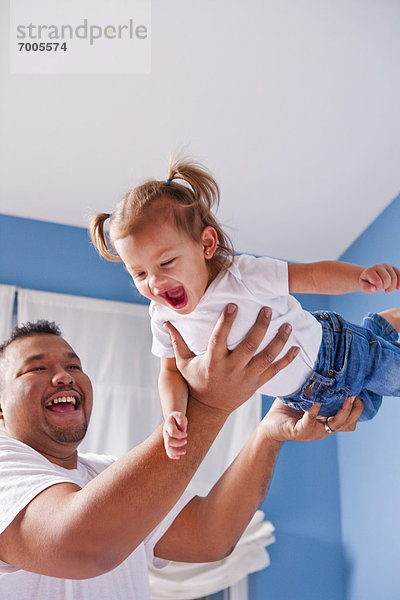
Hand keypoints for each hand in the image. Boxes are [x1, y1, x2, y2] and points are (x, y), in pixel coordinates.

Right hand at [163, 411, 187, 459]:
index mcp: (168, 425)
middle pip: (169, 441)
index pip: (172, 432)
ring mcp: (166, 438)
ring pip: (168, 448)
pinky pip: (168, 452)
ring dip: (176, 451)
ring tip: (184, 452)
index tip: (186, 434)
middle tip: (186, 441)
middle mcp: (165, 432)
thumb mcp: (180, 415)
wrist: (173, 418)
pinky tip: (178, 457)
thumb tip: (183, 431)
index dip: (180, 435)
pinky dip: (172, 455)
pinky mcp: (168, 443)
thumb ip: (181, 421)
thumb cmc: (178, 418)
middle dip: (178, 443)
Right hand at [164, 304, 298, 414]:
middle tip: (268, 310)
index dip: (226, 322)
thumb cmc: (197, 380)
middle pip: (249, 346)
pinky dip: (287, 360)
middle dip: (260, 327)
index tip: (233, 305)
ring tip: (287, 325)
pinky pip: (275, 371)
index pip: (219, 338)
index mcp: (213, 361)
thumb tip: (165, 322)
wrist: (210, 408)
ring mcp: (246, 377)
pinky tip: (296, 347)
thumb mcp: (184, 363)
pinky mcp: (256, 383)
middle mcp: (231, 369)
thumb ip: (178, 342)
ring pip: (266, 358)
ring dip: (279, 341)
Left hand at [262, 396, 363, 442]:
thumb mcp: (305, 399)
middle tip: (356, 397)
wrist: (269, 426)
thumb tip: (324, 365)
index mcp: (326, 421)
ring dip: (341, 413)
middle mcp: (322, 428)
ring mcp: (312, 431)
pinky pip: (308, 422)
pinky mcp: (299, 432)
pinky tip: (315, 403)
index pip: (348, 419)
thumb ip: (315, 389)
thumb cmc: (288, 410)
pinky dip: (313, 412)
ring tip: (346, 400)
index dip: (357, 409)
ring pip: (333, 425)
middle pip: (346, 423)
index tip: (360, 396)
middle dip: (353, 411)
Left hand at [360, 264, 399, 292]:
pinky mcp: (393, 268)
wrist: (370, 276)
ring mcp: (387, 266)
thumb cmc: (367, 281)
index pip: (378, 281)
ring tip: (387, 289)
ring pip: (394, 278)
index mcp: (370, 270)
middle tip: (381, 288)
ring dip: (391, 287)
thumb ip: (365, 287)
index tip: (374, 288)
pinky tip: (397, 288)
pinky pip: (399, 274)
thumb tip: (373, 289)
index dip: (378, 288)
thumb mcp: (362, 285)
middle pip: (387, 279)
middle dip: (385, 287)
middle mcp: (378, 266)